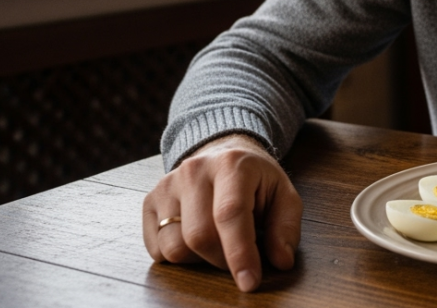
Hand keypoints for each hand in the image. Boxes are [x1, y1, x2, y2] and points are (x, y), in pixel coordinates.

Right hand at [142, 133, 302, 292]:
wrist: (222, 154)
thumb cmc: (255, 180)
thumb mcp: (283, 195)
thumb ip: (286, 227)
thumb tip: (281, 261)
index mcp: (232, 165)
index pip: (230, 214)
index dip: (240, 253)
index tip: (249, 282)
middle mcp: (194, 171)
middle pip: (199, 236)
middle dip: (222, 260)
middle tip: (238, 257)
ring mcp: (167, 185)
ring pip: (174, 246)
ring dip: (199, 260)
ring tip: (218, 244)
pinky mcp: (150, 201)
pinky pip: (156, 249)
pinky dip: (178, 257)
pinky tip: (196, 241)